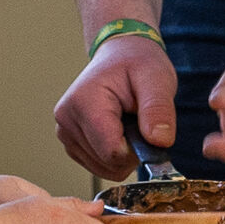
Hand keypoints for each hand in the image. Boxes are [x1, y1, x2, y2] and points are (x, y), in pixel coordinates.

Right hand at [54, 34, 180, 181]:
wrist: (120, 55)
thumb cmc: (137, 63)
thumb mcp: (157, 79)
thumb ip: (158, 109)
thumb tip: (160, 141)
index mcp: (84, 102)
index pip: (112, 152)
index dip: (137, 149)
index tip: (146, 128)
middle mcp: (66, 119)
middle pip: (107, 162)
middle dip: (131, 150)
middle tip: (138, 120)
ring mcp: (64, 132)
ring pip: (103, 168)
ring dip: (123, 153)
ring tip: (126, 121)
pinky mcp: (70, 142)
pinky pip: (99, 166)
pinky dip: (114, 155)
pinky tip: (118, 130)